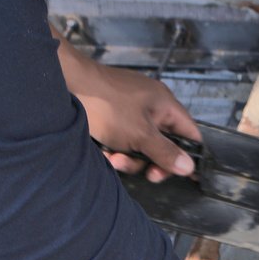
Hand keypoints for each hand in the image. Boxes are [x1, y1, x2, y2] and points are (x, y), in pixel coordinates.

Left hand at [55, 37, 200, 180]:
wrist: (68, 86)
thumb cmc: (106, 104)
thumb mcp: (141, 135)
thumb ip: (166, 153)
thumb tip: (189, 167)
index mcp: (165, 105)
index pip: (190, 134)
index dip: (188, 156)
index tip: (178, 173)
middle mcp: (152, 107)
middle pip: (164, 145)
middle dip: (151, 162)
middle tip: (145, 173)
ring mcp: (132, 111)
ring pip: (141, 146)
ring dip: (130, 158)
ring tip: (115, 157)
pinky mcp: (115, 117)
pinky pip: (124, 140)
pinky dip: (116, 149)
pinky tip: (105, 151)